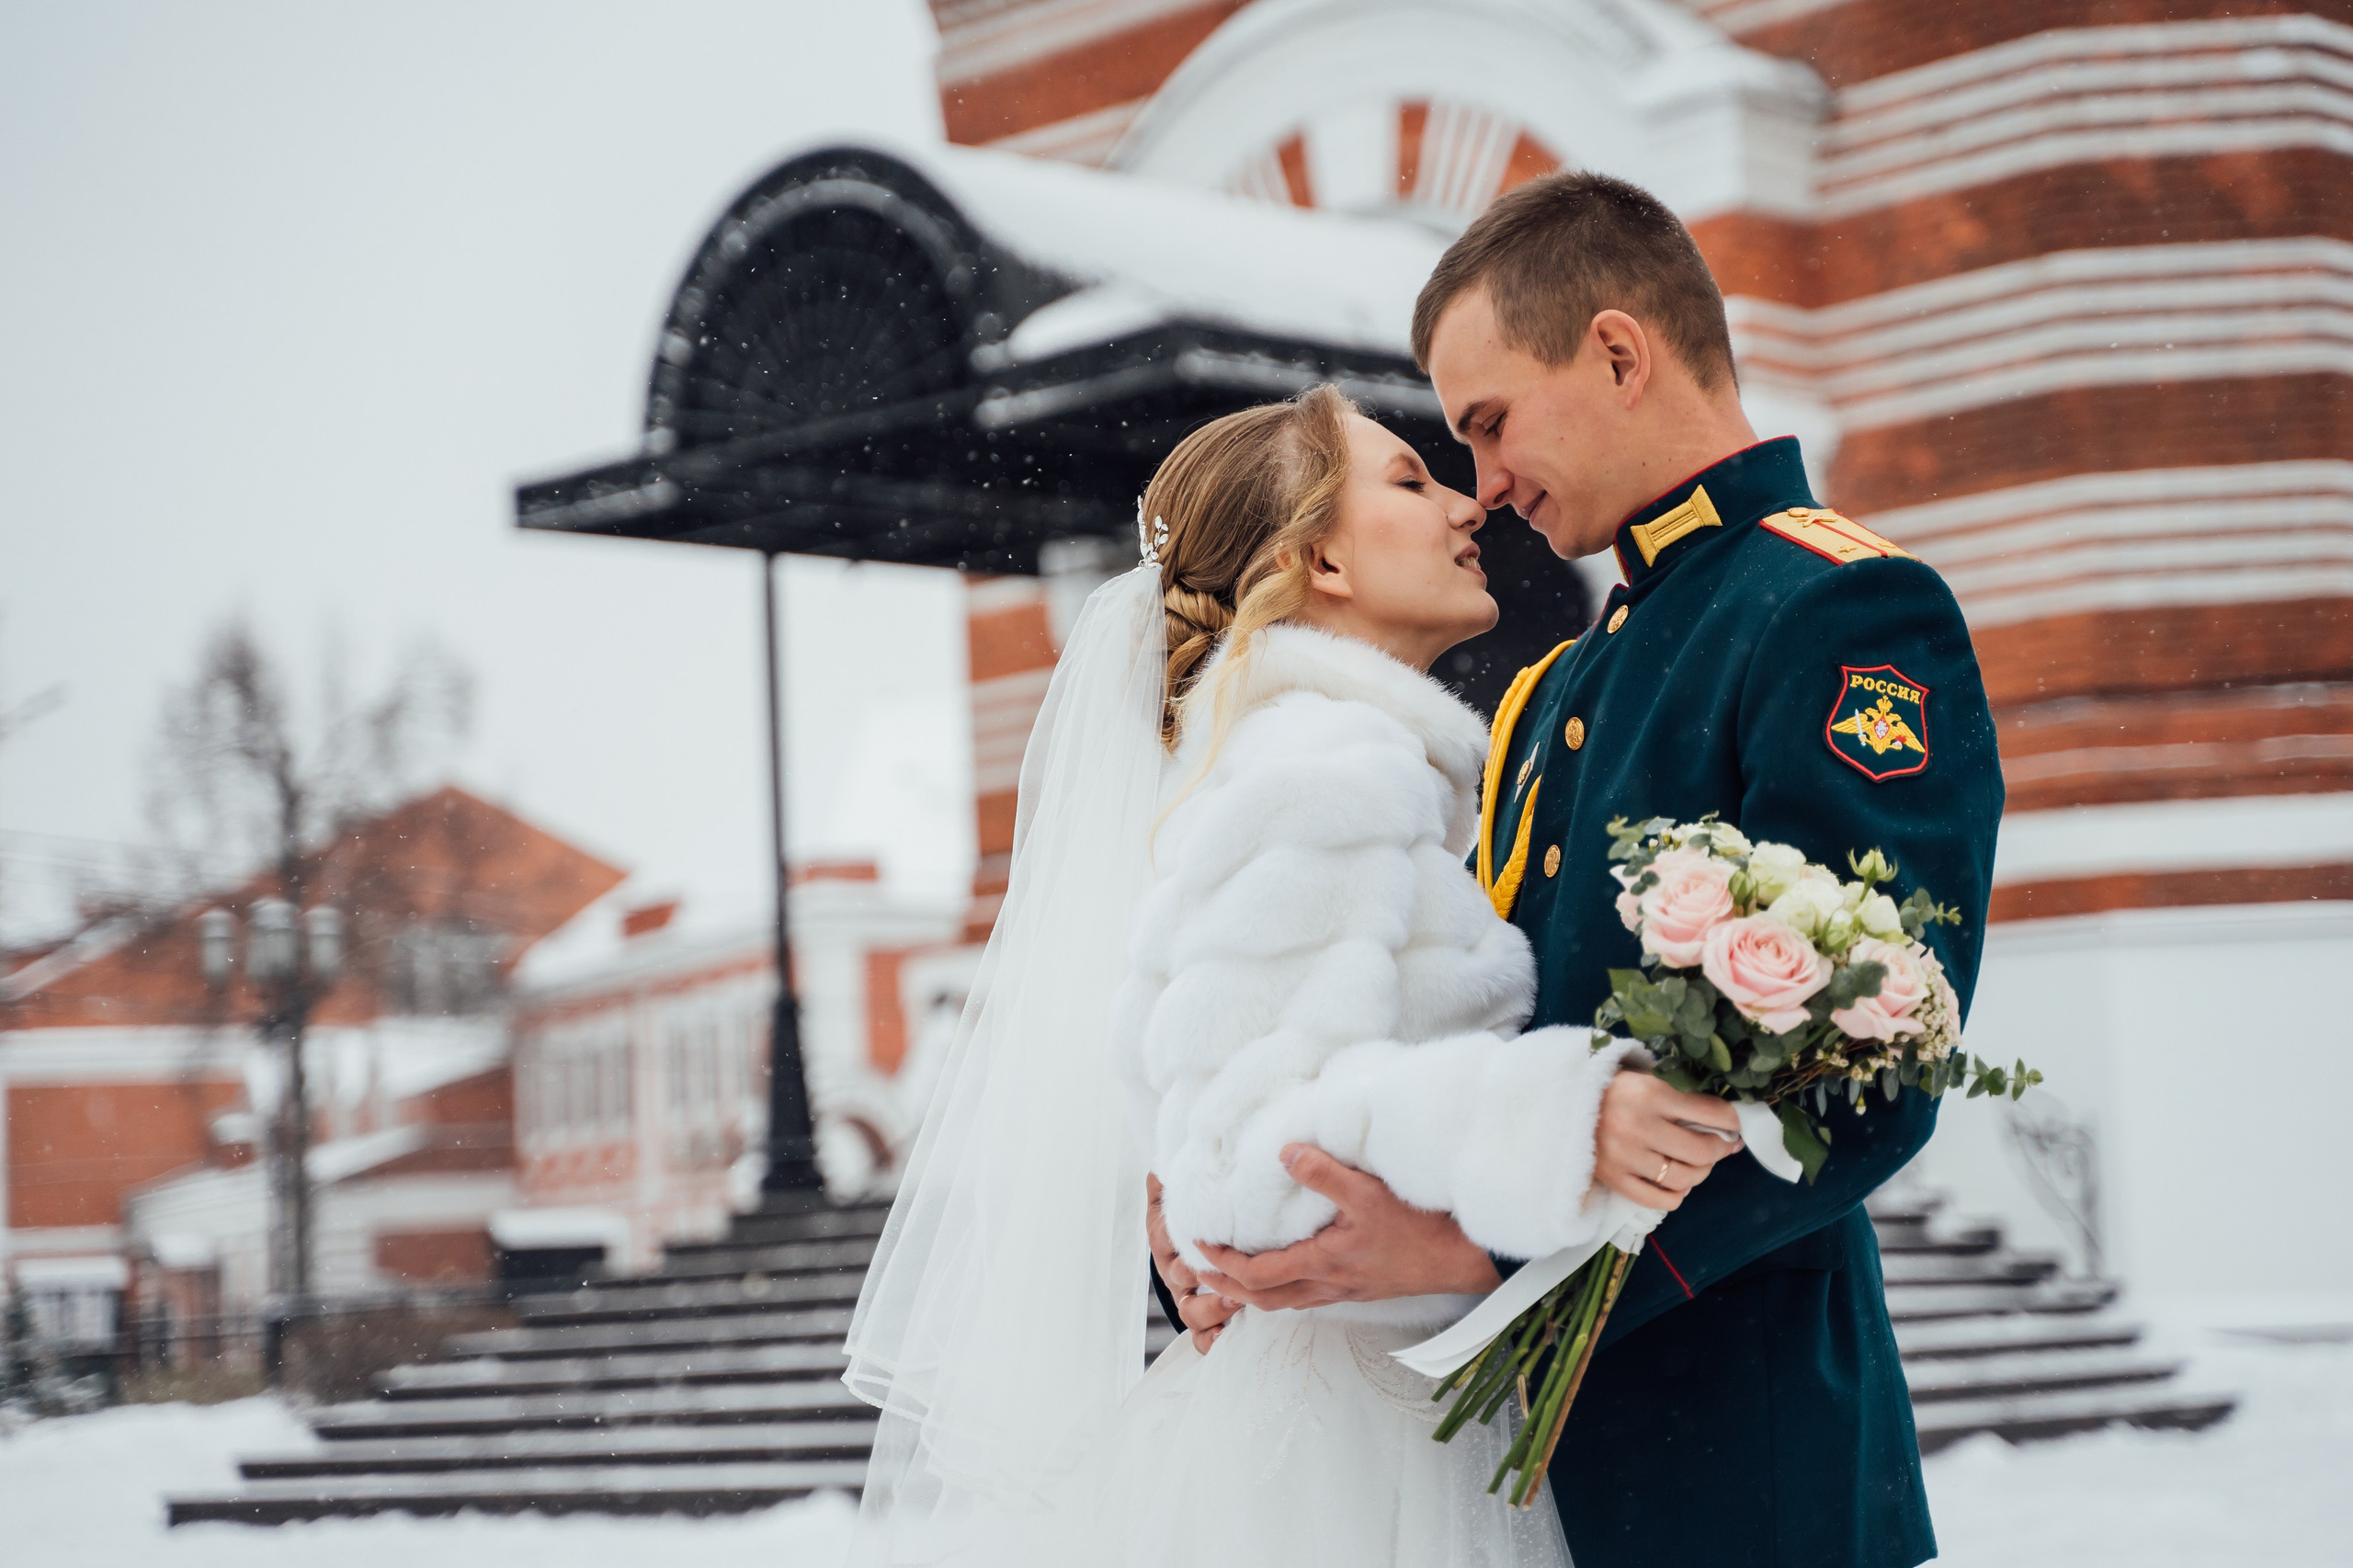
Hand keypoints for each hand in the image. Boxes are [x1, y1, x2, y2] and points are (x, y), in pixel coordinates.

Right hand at [1148, 1174, 1237, 1351]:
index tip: (1201, 1247)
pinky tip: (1230, 1334)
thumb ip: (1170, 1176)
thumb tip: (1162, 1166)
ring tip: (1234, 1303)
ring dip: (1210, 1311)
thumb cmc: (1188, 1207)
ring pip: (1190, 1313)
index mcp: (1167, 1238)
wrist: (1190, 1226)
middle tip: (1227, 1279)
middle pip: (1179, 1282)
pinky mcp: (1204, 1313)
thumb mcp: (1176, 1189)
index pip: (1165, 1241)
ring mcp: (1188, 1294)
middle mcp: (1174, 1270)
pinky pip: (1202, 1335)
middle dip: (1200, 1280)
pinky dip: (1212, 1339)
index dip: (1179, 1244)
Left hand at [1192, 1145, 1503, 1311]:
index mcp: (1322, 1264)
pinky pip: (1309, 1297)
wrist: (1461, 1258)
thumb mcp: (1369, 1192)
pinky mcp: (1361, 1288)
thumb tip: (1285, 1153)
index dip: (1223, 1263)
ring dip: (1254, 1292)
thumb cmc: (1419, 1229)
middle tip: (1202, 1273)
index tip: (1201, 1245)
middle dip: (1228, 1288)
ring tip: (1234, 1275)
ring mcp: (1345, 1291)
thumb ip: (1324, 1173)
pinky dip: (1285, 1290)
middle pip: (1264, 1299)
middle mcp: (1328, 1285)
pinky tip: (1288, 1273)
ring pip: (1286, 1302)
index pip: (1257, 1274)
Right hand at [1593, 1072, 1742, 1210]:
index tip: (1736, 1125)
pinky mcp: (1614, 1179)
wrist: (1560, 1103)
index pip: (1709, 1112)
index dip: (1732, 1121)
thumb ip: (1678, 1095)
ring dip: (1700, 1173)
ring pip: (1683, 1178)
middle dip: (1720, 1149)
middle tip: (1723, 1145)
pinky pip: (1659, 1199)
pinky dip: (1677, 1196)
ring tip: (1698, 1164)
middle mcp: (1639, 1126)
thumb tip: (1721, 1119)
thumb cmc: (1610, 1089)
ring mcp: (1626, 1156)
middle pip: (1701, 1151)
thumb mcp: (1644, 1079)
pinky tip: (1678, 1184)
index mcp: (1650, 1093)